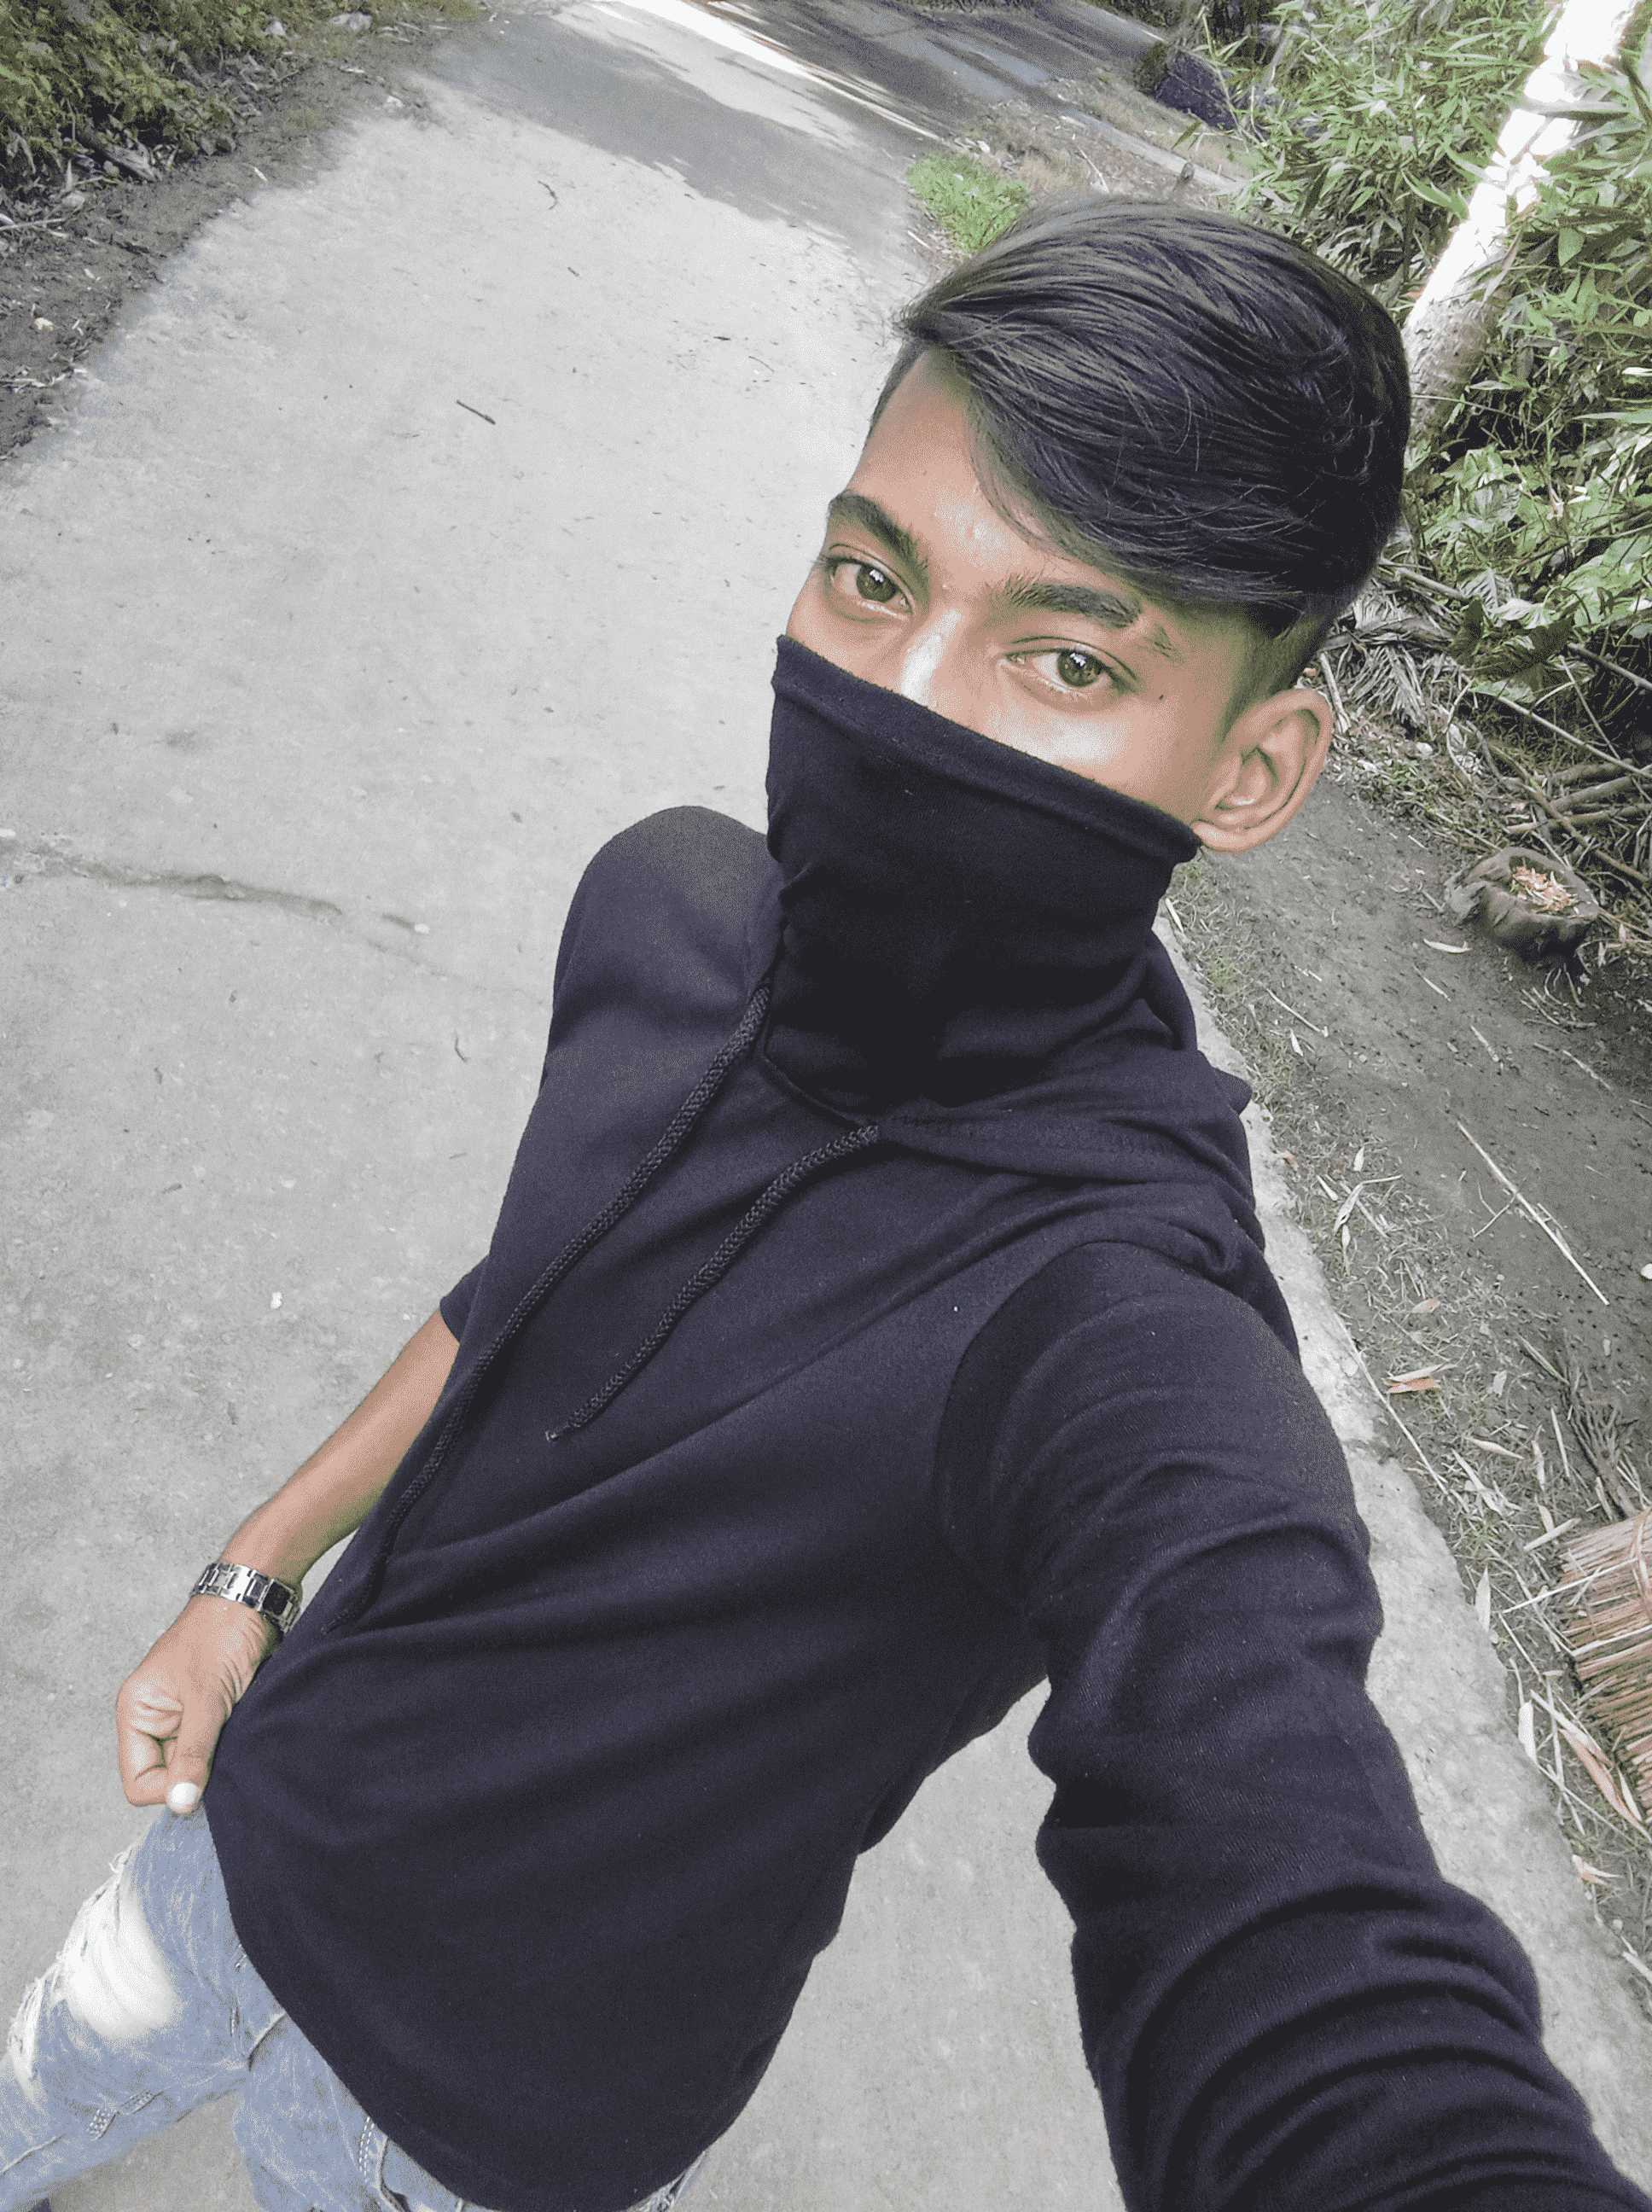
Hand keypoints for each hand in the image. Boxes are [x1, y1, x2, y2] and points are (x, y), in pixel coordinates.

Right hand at [116, 1593, 279, 1812]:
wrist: (257, 1600)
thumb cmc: (221, 1634)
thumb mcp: (206, 1698)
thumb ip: (193, 1752)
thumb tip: (181, 1803)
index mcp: (138, 1713)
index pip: (139, 1781)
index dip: (169, 1790)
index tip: (202, 1782)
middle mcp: (157, 1718)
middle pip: (169, 1775)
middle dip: (197, 1774)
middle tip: (226, 1756)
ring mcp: (186, 1716)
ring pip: (197, 1763)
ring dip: (218, 1759)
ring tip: (237, 1737)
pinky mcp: (214, 1712)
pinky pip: (218, 1746)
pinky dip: (232, 1746)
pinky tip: (247, 1732)